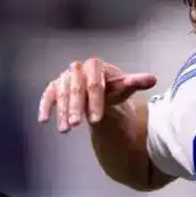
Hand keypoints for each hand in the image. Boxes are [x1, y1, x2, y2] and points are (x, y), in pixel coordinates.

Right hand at [38, 57, 156, 131]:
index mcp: (95, 66)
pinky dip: (45, 106)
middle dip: (75, 107)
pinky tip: (44, 120)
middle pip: (75, 88)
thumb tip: (152, 79)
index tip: (96, 120)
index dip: (94, 101)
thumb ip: (135, 83)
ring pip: (61, 93)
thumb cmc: (111, 88)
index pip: (94, 82)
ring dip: (61, 112)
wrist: (98, 90)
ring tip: (65, 130)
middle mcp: (77, 69)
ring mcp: (64, 78)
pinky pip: (47, 95)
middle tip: (76, 125)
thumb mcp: (123, 87)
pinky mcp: (54, 87)